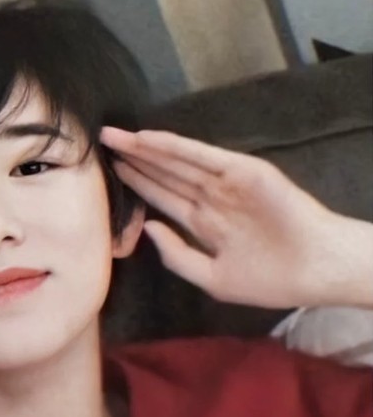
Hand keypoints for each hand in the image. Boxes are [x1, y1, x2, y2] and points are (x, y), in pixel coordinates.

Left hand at [100, 126, 372, 308]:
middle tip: (102, 142)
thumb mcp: (213, 278)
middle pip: (164, 175)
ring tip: (114, 136)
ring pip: (177, 162)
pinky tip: (146, 139)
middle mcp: (211, 199)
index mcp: (205, 223)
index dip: (138, 184)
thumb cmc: (271, 279)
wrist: (315, 273)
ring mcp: (227, 183)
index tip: (111, 172)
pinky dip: (174, 147)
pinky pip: (202, 157)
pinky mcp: (243, 171)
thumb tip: (149, 230)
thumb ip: (178, 256)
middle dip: (134, 160)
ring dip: (146, 148)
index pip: (163, 198)